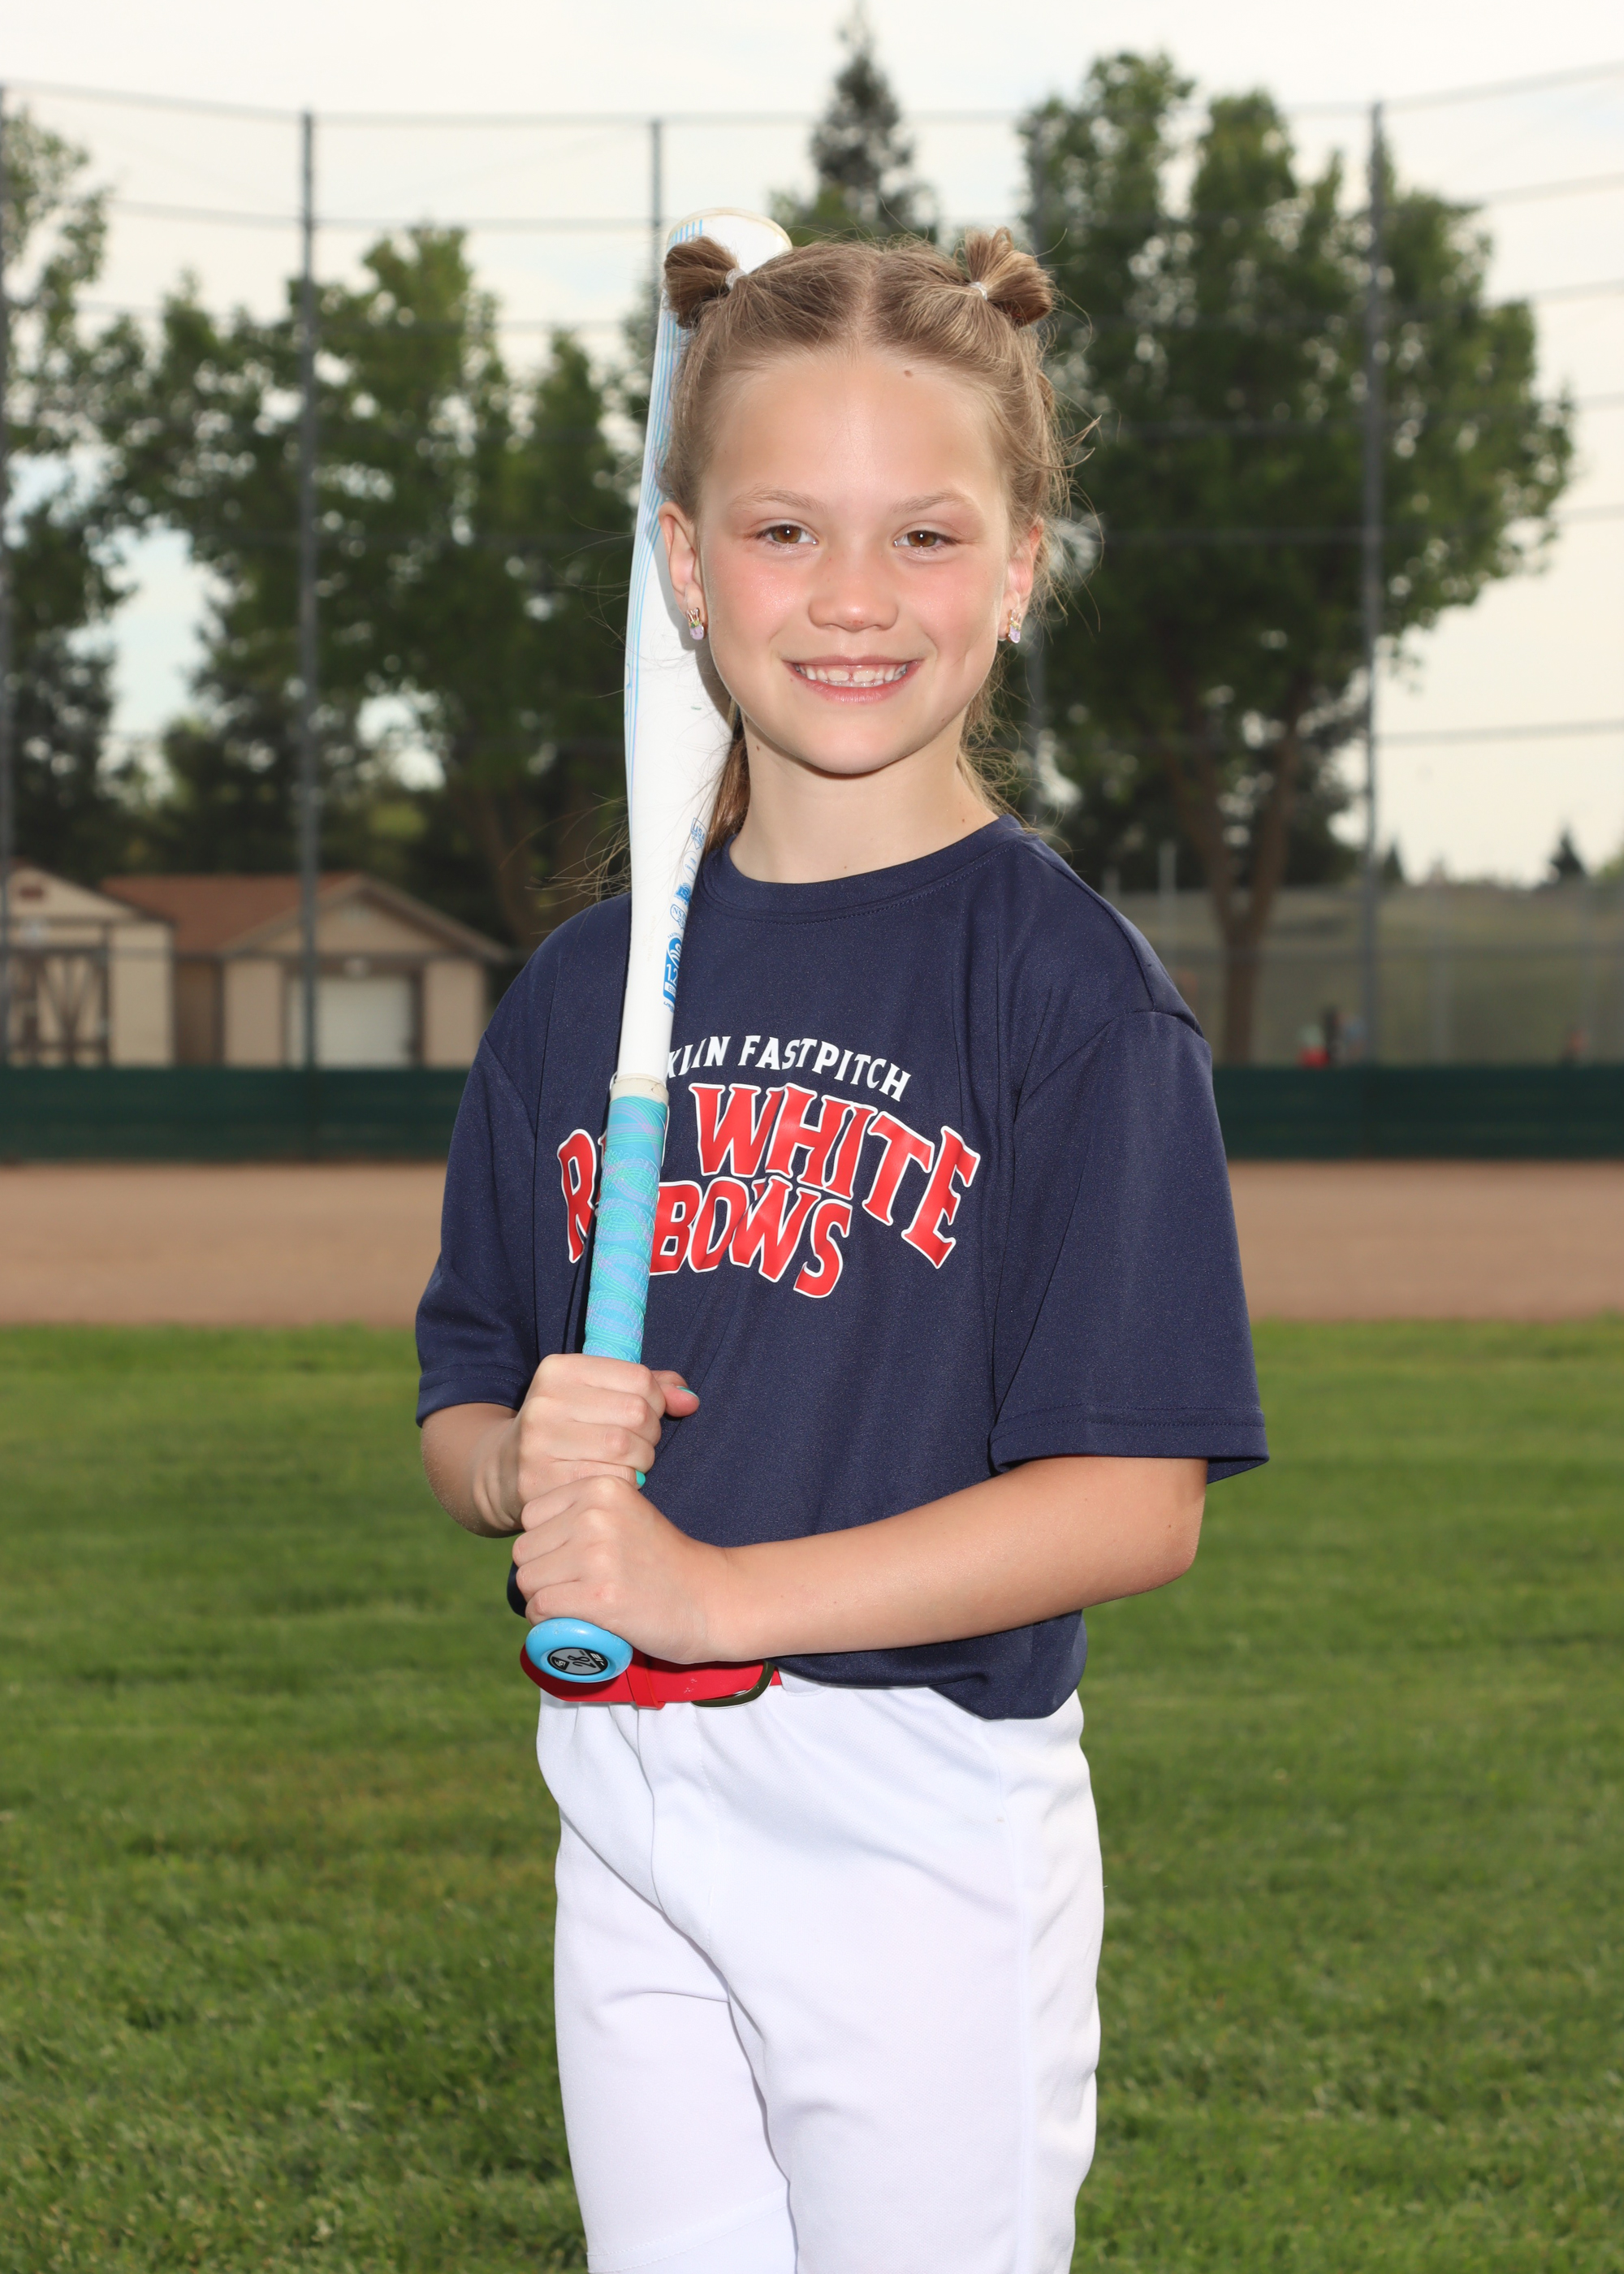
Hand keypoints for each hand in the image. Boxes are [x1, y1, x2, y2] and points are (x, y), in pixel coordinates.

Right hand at [479, 1354, 698, 1530]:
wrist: (504, 1473)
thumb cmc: (567, 1428)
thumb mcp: (597, 1395)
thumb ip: (648, 1389)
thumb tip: (691, 1400)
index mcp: (558, 1369)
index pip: (639, 1378)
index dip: (656, 1400)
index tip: (646, 1415)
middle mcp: (544, 1402)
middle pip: (636, 1414)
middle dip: (650, 1434)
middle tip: (640, 1445)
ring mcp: (538, 1443)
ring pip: (626, 1450)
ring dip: (641, 1462)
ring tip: (628, 1464)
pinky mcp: (540, 1483)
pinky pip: (609, 1482)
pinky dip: (624, 1485)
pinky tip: (612, 1483)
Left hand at [513, 1473, 730, 1664]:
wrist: (712, 1597)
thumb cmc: (665, 1563)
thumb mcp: (627, 1515)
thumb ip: (585, 1514)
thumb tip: (532, 1539)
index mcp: (601, 1488)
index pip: (532, 1514)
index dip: (544, 1543)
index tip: (569, 1560)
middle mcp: (596, 1515)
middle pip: (525, 1550)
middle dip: (539, 1574)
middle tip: (571, 1589)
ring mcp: (597, 1555)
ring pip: (528, 1580)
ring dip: (541, 1600)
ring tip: (572, 1605)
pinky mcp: (599, 1597)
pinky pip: (541, 1608)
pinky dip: (546, 1622)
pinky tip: (571, 1621)